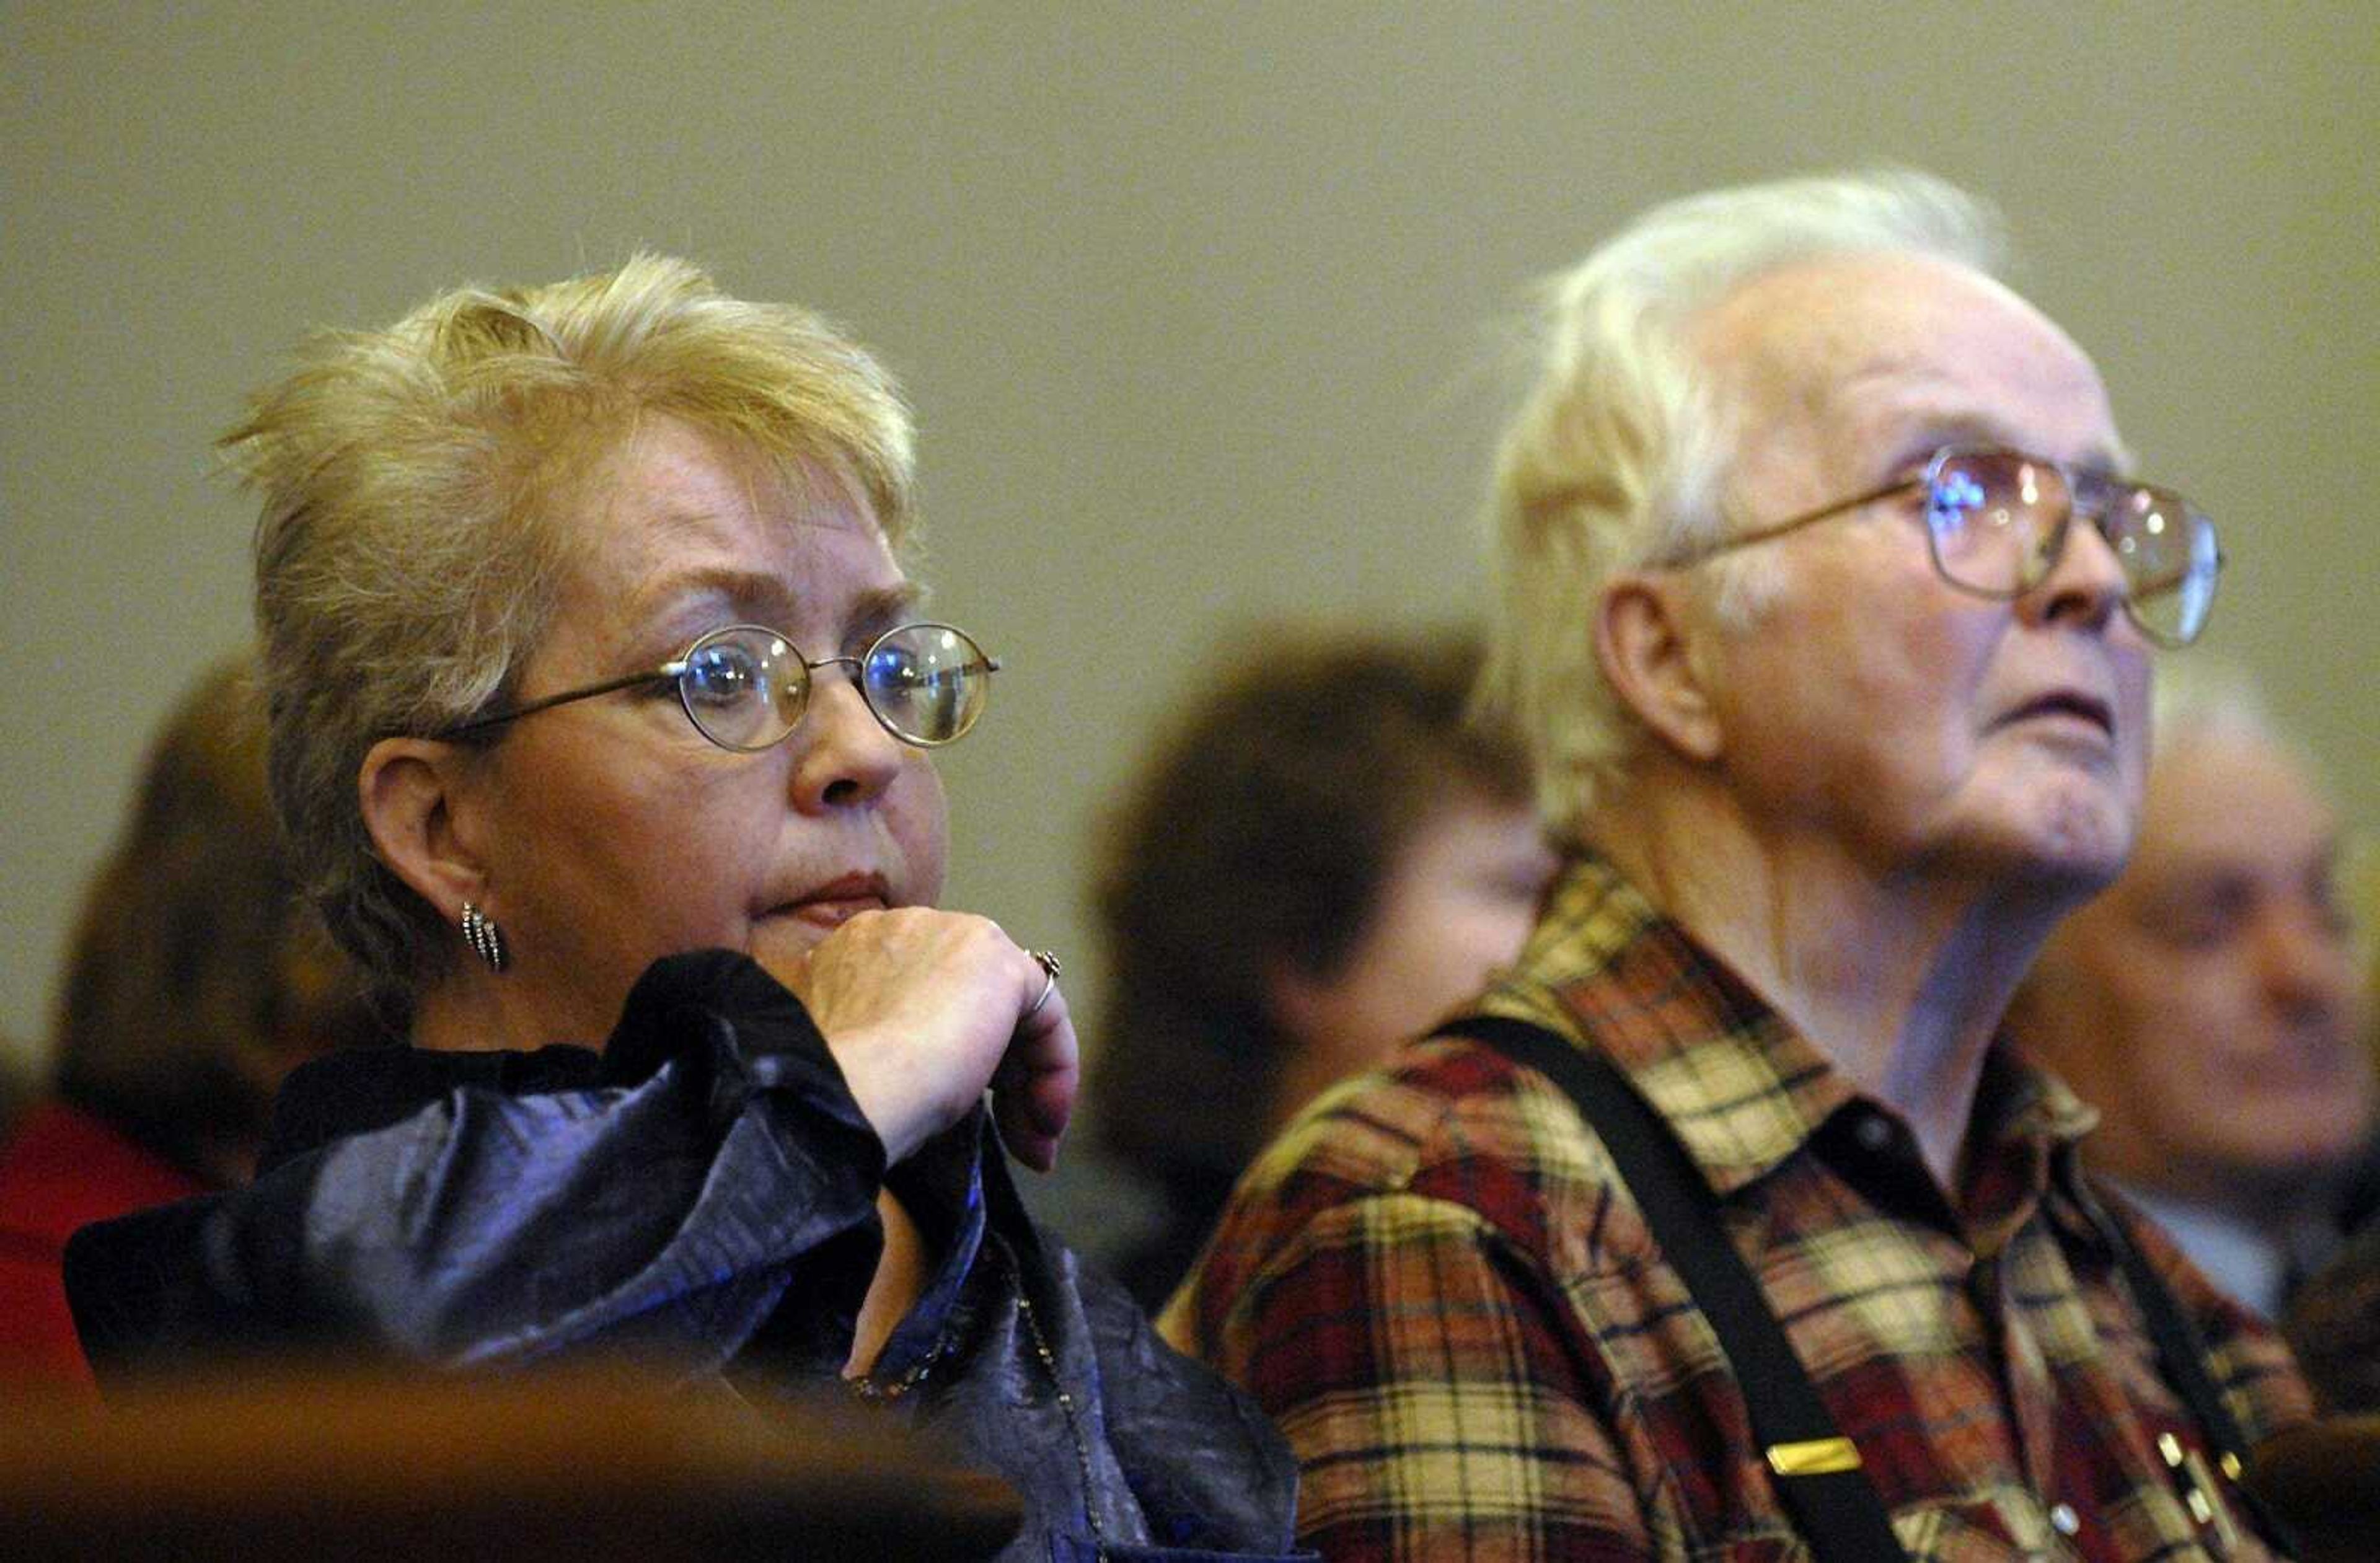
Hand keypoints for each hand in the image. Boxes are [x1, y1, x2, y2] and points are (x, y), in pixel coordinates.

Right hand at [766, 909, 1077, 1170]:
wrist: (844, 1091)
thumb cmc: (842, 1094)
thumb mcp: (866, 1059)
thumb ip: (898, 1043)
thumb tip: (939, 1077)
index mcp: (856, 950)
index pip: (928, 995)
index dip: (955, 1060)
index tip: (962, 1122)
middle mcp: (903, 928)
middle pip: (975, 1000)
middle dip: (1001, 1076)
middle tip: (1012, 1139)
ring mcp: (953, 936)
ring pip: (1012, 1009)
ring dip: (1029, 1082)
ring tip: (1032, 1145)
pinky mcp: (998, 960)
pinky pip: (1046, 1012)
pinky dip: (1055, 1068)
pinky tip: (1045, 1122)